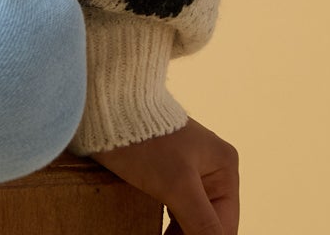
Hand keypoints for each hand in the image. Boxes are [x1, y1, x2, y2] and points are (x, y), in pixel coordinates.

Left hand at [89, 116, 238, 234]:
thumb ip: (203, 224)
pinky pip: (174, 211)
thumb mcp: (178, 187)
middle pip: (208, 224)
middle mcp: (211, 168)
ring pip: (190, 221)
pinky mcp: (165, 173)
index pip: (224, 227)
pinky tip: (155, 233)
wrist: (104, 106)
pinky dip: (167, 228)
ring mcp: (187, 171)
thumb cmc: (144, 140)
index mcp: (225, 167)